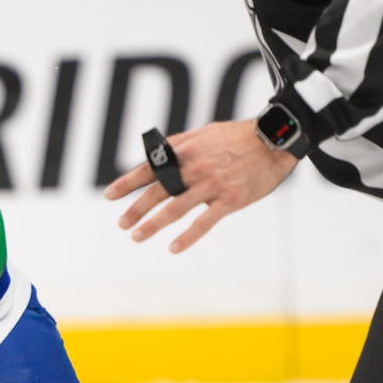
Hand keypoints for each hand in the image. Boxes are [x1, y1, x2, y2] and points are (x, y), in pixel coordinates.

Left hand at [104, 120, 298, 252]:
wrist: (274, 140)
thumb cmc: (236, 138)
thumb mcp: (203, 134)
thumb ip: (179, 147)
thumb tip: (155, 156)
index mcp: (186, 151)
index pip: (149, 168)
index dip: (127, 182)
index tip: (109, 195)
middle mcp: (195, 168)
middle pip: (157, 191)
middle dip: (136, 209)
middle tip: (122, 223)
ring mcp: (212, 184)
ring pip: (175, 208)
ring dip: (152, 224)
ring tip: (136, 236)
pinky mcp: (230, 199)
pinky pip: (204, 222)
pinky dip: (187, 237)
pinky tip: (173, 248)